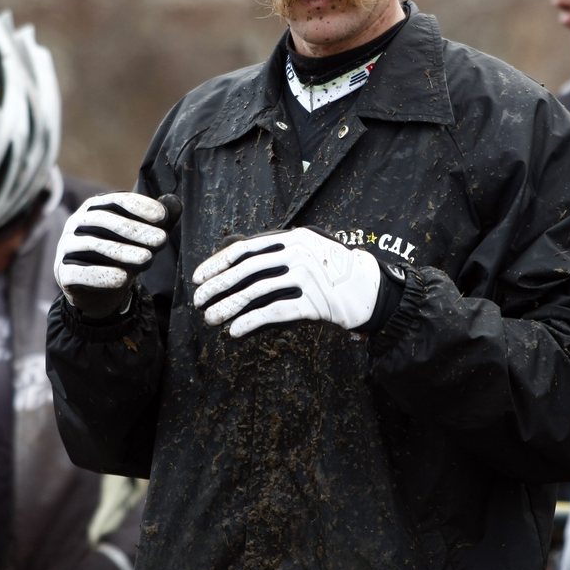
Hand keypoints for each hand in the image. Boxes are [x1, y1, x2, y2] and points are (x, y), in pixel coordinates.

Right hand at [55, 192, 180, 317]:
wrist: (100, 290)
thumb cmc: (122, 255)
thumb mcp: (143, 237)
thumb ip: (158, 221)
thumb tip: (176, 202)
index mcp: (95, 208)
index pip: (115, 201)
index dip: (138, 206)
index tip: (162, 217)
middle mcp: (76, 223)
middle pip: (102, 220)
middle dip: (134, 230)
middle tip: (161, 241)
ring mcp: (66, 247)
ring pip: (91, 244)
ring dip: (121, 251)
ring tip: (148, 260)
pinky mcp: (62, 272)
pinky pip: (78, 272)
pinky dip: (100, 275)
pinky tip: (123, 279)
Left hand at [192, 228, 380, 337]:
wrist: (371, 288)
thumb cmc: (334, 270)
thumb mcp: (309, 248)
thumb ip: (279, 250)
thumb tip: (238, 257)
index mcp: (294, 237)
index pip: (246, 248)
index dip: (218, 263)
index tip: (199, 277)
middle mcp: (299, 253)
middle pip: (246, 270)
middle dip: (217, 286)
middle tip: (198, 300)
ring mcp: (308, 276)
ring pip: (256, 293)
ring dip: (228, 307)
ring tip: (211, 319)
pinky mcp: (315, 302)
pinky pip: (274, 312)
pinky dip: (250, 322)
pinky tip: (235, 331)